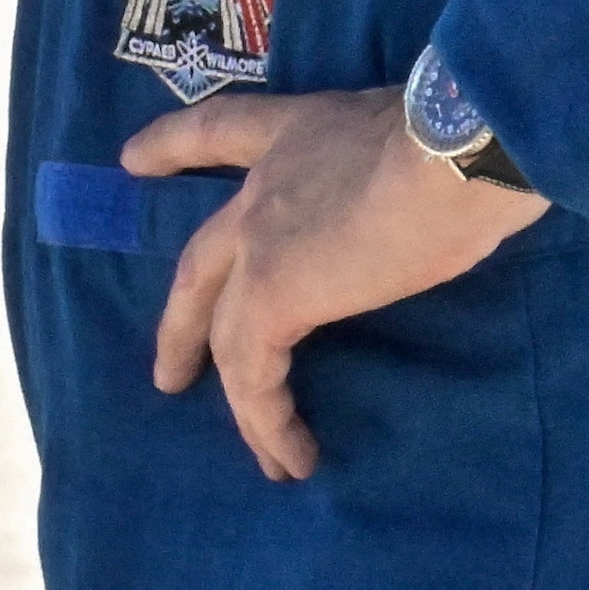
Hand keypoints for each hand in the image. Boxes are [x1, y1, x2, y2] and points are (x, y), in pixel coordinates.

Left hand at [121, 85, 543, 482]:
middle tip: (168, 367)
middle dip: (182, 318)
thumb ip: (399, 169)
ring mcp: (259, 243)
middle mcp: (264, 185)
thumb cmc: (457, 137)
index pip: (219, 131)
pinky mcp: (271, 298)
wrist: (452, 151)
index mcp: (297, 131)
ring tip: (257, 452)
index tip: (131, 161)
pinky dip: (268, 422)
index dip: (171, 147)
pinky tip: (291, 458)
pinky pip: (254, 375)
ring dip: (238, 398)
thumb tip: (434, 199)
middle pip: (201, 260)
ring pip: (222, 330)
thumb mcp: (415, 137)